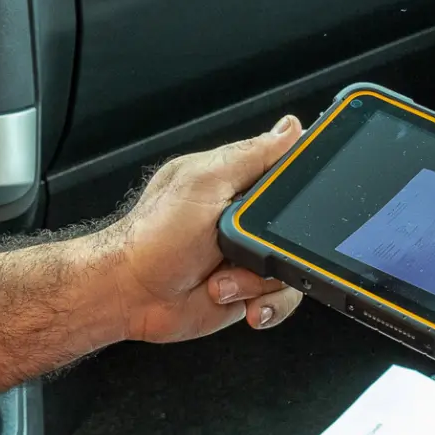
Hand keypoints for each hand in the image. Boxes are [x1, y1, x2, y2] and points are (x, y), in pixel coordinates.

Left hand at [101, 117, 305, 343]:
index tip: (287, 211)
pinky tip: (239, 299)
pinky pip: (282, 299)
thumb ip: (251, 155)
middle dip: (276, 247)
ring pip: (294, 267)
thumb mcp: (205, 182)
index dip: (301, 190)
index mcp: (237, 184)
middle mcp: (247, 221)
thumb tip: (291, 128)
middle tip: (240, 249)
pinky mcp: (249, 290)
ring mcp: (250, 257)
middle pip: (300, 229)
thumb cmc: (153, 237)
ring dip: (258, 281)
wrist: (132, 294)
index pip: (290, 176)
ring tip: (223, 279)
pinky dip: (265, 305)